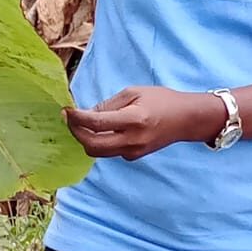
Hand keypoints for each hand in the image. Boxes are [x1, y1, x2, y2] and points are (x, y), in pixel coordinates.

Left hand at [65, 86, 224, 160]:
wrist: (185, 119)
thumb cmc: (161, 100)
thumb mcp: (134, 92)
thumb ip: (109, 104)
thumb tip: (86, 113)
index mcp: (133, 120)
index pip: (96, 123)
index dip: (76, 118)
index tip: (66, 110)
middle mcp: (132, 140)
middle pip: (92, 145)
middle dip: (76, 132)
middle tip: (70, 119)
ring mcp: (133, 152)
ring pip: (97, 152)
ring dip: (85, 139)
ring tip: (82, 123)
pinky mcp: (133, 157)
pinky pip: (109, 152)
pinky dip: (99, 141)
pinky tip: (101, 129)